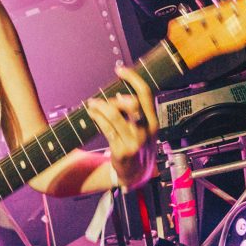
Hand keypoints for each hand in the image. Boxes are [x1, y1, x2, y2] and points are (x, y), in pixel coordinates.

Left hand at [86, 66, 159, 189]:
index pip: (146, 94)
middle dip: (115, 97)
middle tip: (104, 96)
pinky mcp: (122, 151)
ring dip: (100, 107)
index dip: (133, 78)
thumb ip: (136, 113)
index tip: (120, 70)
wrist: (137, 175)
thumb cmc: (138, 147)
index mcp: (153, 122)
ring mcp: (135, 141)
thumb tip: (118, 94)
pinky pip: (107, 129)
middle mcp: (146, 130)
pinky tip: (92, 114)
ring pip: (115, 116)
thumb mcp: (144, 130)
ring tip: (91, 104)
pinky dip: (98, 118)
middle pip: (132, 103)